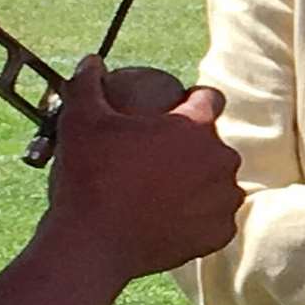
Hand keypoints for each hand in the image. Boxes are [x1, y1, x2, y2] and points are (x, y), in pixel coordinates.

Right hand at [42, 56, 243, 281]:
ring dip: (198, 184)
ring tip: (163, 193)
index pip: (209, 99)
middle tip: (157, 162)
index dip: (192, 102)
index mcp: (196, 126)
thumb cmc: (88, 176)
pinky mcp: (219, 233)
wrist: (91, 244)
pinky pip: (215, 219)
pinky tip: (172, 219)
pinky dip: (198, 219)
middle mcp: (221, 159)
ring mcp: (223, 198)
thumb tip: (91, 59)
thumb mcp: (81, 120)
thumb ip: (88, 84)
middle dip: (191, 149)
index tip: (173, 113)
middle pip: (213, 144)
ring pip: (218, 182)